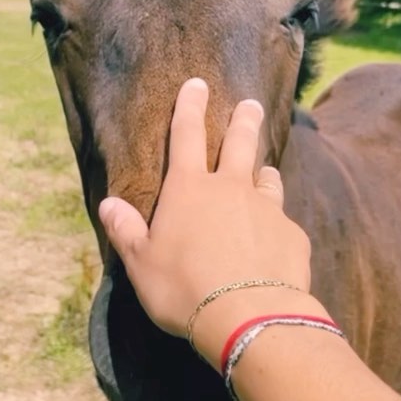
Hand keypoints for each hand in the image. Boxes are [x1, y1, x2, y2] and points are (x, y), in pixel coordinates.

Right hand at [99, 79, 315, 362]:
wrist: (249, 316)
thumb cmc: (184, 289)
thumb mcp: (141, 264)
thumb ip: (126, 231)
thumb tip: (108, 204)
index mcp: (189, 189)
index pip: (186, 135)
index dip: (190, 107)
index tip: (197, 84)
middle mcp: (230, 188)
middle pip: (239, 143)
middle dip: (243, 120)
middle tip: (251, 104)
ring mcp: (267, 210)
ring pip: (266, 179)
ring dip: (264, 172)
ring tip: (266, 170)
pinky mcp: (293, 236)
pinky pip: (284, 223)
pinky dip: (277, 224)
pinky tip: (276, 238)